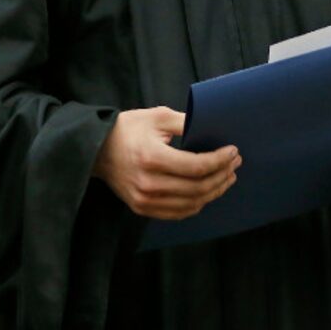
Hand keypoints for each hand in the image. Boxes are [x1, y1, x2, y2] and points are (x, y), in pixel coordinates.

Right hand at [93, 106, 239, 219]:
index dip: (219, 160)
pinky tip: (207, 191)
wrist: (96, 150)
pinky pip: (178, 213)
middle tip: (235, 163)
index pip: (196, 166)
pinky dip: (197, 204)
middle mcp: (148, 183)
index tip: (233, 151)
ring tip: (226, 177)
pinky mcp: (142, 208)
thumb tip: (213, 129)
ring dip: (214, 191)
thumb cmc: (126, 129)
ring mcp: (144, 199)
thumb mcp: (155, 116)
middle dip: (222, 175)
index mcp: (151, 157)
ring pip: (192, 203)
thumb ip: (185, 122)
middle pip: (198, 187)